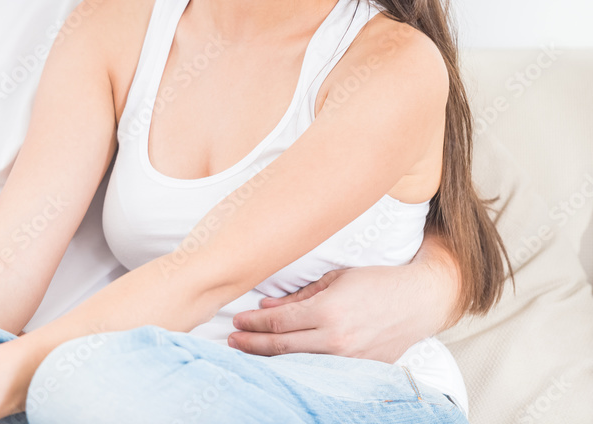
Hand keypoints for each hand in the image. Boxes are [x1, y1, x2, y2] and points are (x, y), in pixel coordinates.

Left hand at [229, 263, 453, 362]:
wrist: (418, 301)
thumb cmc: (376, 283)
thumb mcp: (335, 279)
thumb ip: (299, 295)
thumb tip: (267, 305)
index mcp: (327, 311)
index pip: (279, 322)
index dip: (254, 324)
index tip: (237, 323)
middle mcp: (336, 338)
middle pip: (282, 346)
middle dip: (253, 344)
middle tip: (233, 341)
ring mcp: (348, 359)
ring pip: (299, 363)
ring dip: (271, 359)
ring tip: (250, 353)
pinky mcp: (360, 370)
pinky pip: (322, 371)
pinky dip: (300, 368)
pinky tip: (283, 365)